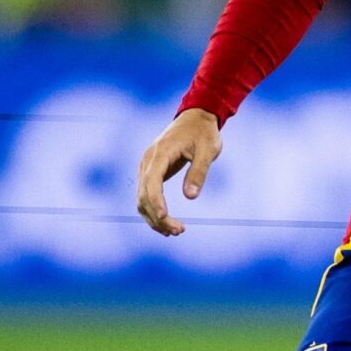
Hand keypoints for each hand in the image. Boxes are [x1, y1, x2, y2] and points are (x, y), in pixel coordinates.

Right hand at [134, 107, 222, 235]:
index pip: (152, 180)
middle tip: (179, 231)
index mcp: (161, 153)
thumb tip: (191, 197)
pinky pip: (146, 195)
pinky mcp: (150, 172)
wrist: (195, 118)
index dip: (156, 200)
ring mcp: (146, 167)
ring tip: (176, 231)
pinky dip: (154, 210)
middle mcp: (148, 161)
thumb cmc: (204, 133)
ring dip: (154, 217)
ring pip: (142, 198)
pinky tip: (167, 222)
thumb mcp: (208, 151)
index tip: (164, 217)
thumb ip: (199, 172)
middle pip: (144, 194)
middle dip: (158, 216)